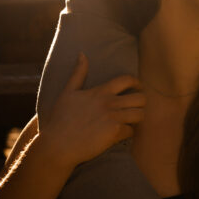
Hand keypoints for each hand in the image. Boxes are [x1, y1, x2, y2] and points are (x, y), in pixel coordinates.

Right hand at [40, 53, 144, 169]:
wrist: (57, 144)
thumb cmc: (60, 119)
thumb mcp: (68, 92)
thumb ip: (78, 73)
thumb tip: (82, 54)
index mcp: (100, 92)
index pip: (127, 80)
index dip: (137, 83)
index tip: (138, 89)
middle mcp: (109, 102)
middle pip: (140, 98)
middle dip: (141, 103)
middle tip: (137, 108)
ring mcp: (113, 117)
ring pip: (140, 114)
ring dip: (137, 118)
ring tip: (131, 121)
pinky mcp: (114, 132)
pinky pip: (131, 131)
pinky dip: (128, 133)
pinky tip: (121, 134)